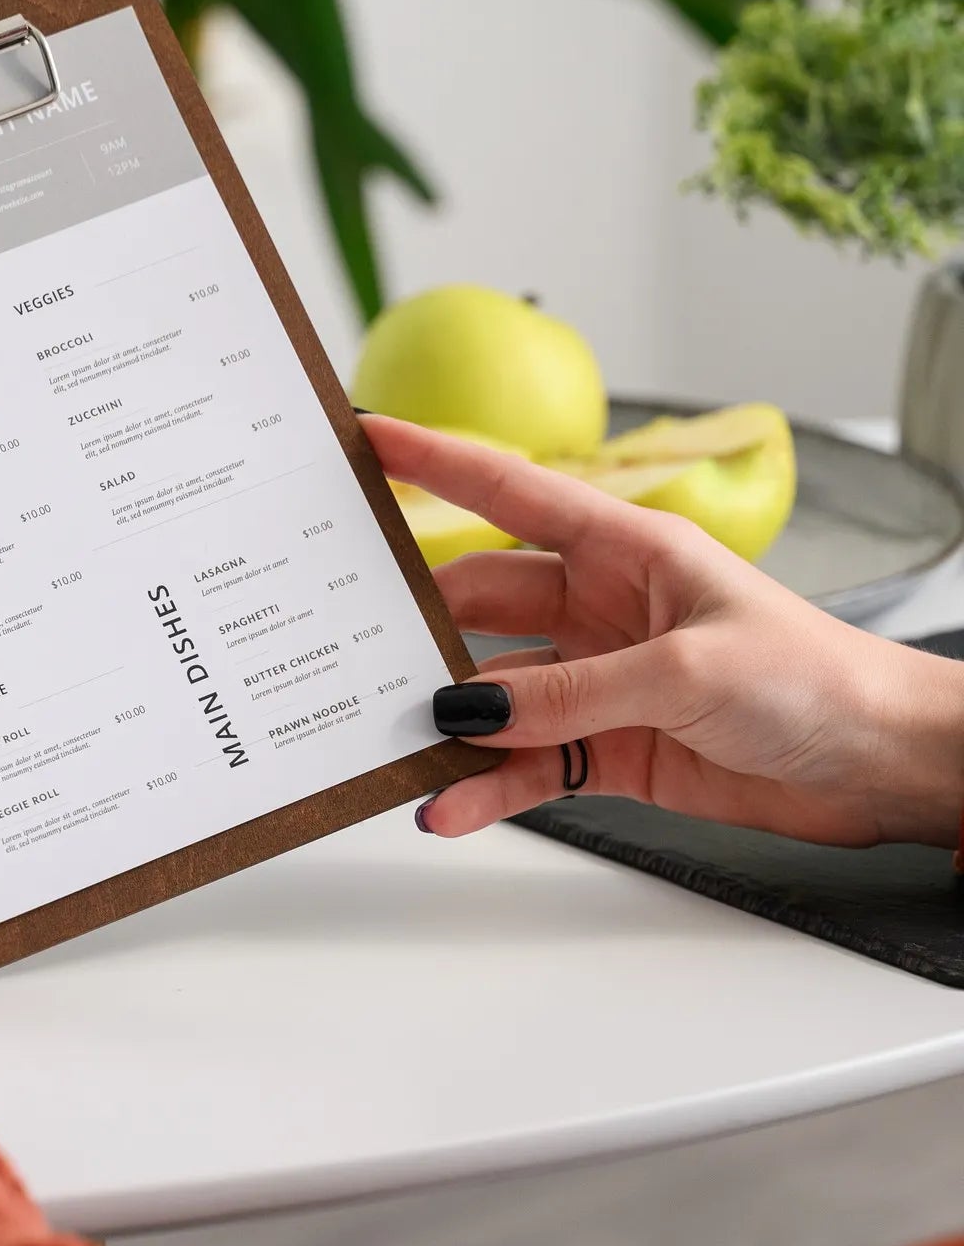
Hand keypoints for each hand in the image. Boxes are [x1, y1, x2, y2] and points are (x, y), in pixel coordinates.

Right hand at [365, 416, 963, 847]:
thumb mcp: (686, 668)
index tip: (367, 440)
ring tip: (394, 743)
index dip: (435, 462)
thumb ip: (572, 691)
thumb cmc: (818, 678)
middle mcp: (600, 605)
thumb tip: (471, 708)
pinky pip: (528, 762)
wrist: (886, 766)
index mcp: (622, 547)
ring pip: (496, 692)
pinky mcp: (612, 747)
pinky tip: (451, 805)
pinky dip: (488, 785)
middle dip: (422, 623)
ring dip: (452, 722)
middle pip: (482, 602)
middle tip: (358, 644)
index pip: (507, 492)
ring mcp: (600, 679)